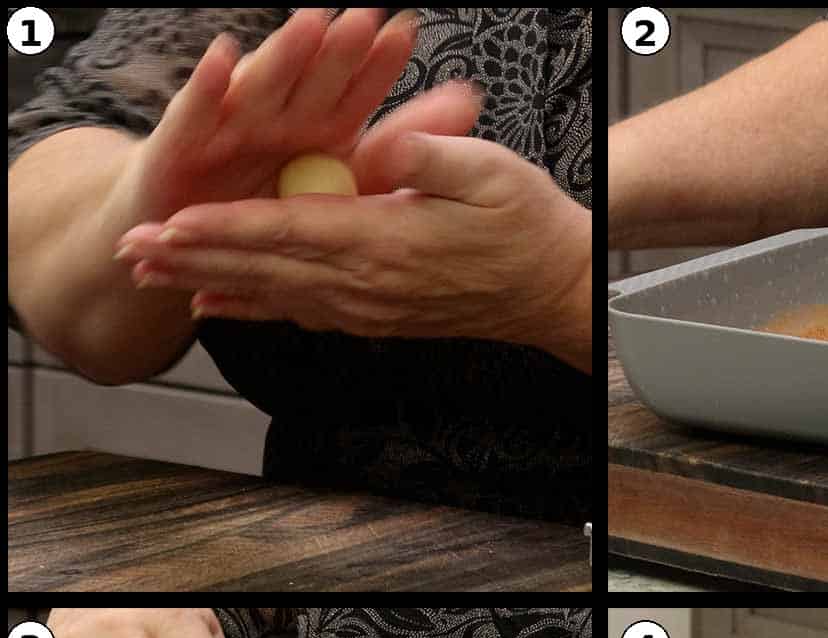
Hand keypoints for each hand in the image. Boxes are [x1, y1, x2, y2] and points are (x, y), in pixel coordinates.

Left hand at [114, 131, 590, 360]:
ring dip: (216, 286)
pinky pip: (306, 314)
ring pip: (278, 297)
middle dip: (196, 259)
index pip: (287, 231)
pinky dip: (259, 308)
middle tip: (138, 254)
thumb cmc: (528, 227)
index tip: (171, 222)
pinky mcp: (381, 319)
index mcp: (388, 242)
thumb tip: (371, 145)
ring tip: (163, 282)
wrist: (555, 290)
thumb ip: (422, 154)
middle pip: (267, 270)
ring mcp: (374, 309)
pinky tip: (229, 305)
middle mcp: (372, 286)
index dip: (223, 227)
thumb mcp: (486, 171)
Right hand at [120, 8, 441, 218]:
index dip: (377, 64)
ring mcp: (227, 129)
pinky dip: (208, 88)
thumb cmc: (275, 208)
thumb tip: (469, 101)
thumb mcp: (348, 180)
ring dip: (285, 56)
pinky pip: (195, 118)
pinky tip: (225, 58)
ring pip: (261, 89)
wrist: (193, 247)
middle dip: (337, 48)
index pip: (354, 91)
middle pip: (310, 81)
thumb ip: (406, 140)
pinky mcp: (180, 149)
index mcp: (317, 130)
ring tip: (312, 24)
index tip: (407, 32)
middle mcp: (274, 121)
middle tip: (366, 17)